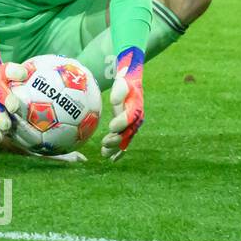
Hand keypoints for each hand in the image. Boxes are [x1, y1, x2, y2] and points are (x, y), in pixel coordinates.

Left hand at [102, 47, 144, 161]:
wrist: (131, 85)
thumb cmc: (124, 82)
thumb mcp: (122, 82)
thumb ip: (120, 91)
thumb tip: (114, 101)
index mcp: (136, 106)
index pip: (130, 116)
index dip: (122, 122)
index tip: (111, 127)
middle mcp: (136, 118)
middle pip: (128, 131)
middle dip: (117, 139)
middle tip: (104, 143)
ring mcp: (133, 125)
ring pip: (125, 139)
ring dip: (115, 148)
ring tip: (104, 154)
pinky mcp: (127, 129)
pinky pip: (124, 141)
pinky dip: (119, 151)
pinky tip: (111, 159)